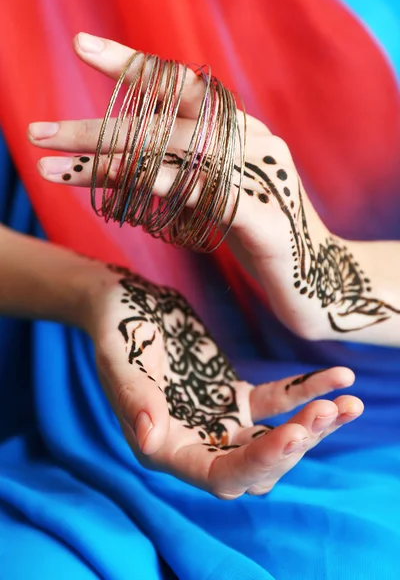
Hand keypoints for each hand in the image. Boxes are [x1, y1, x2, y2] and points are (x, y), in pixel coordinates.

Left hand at [30, 33, 398, 341]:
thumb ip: (186, 171)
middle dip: (98, 125)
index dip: (136, 65)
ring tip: (55, 169)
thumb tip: (128, 157)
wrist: (319, 282)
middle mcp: (253, 144)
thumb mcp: (218, 197)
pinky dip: (161, 187)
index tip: (84, 48)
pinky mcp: (266, 218)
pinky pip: (206, 194)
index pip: (185, 87)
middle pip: (166, 120)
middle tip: (40, 132)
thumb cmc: (264, 238)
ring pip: (178, 154)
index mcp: (242, 133)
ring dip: (111, 159)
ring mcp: (261, 178)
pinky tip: (117, 188)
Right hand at [83, 262, 361, 498]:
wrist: (125, 302)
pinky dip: (306, 392)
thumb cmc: (115, 331)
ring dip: (312, 426)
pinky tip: (339, 376)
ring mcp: (219, 420)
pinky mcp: (234, 396)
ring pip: (275, 437)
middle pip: (257, 464)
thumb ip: (135, 401)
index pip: (218, 474)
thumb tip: (150, 441)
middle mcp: (196, 442)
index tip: (294, 436)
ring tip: (350, 403)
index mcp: (165, 447)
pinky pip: (277, 402)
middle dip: (296, 446)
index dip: (258, 463)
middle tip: (328, 412)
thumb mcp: (121, 361)